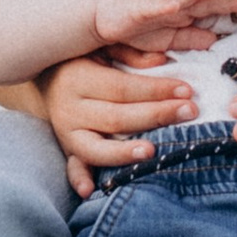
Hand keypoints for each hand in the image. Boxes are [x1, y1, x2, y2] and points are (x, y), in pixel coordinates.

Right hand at [39, 47, 199, 197]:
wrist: (47, 79)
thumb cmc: (84, 59)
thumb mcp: (102, 45)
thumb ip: (130, 52)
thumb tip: (162, 60)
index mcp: (78, 78)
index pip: (123, 88)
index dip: (156, 89)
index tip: (187, 90)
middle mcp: (69, 108)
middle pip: (116, 117)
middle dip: (156, 115)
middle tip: (190, 112)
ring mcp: (66, 133)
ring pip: (95, 148)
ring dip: (124, 152)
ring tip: (153, 152)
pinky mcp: (67, 149)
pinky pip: (72, 167)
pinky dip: (79, 179)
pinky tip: (90, 191)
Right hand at [92, 0, 228, 54]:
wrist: (102, 14)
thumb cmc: (137, 24)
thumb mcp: (170, 38)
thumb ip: (191, 37)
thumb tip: (215, 38)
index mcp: (185, 8)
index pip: (216, 3)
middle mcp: (177, 0)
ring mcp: (160, 1)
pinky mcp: (142, 7)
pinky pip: (157, 5)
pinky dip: (167, 3)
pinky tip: (178, 3)